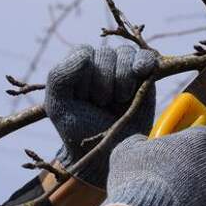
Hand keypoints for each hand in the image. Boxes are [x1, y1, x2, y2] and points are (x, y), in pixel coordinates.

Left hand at [44, 44, 156, 188]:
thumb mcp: (58, 105)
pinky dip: (144, 62)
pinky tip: (139, 72)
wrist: (109, 152)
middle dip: (103, 82)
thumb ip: (60, 75)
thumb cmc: (80, 128)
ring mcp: (125, 69)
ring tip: (118, 101)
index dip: (84, 76)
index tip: (82, 99)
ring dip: (122, 79)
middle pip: (106, 53)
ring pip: (126, 54)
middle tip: (101, 104)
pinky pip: (147, 57)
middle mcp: (102, 63)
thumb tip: (86, 54)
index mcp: (79, 66)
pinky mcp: (146, 77)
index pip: (84, 52)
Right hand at [101, 128, 205, 205]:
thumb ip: (142, 141)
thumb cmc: (135, 182)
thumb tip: (144, 141)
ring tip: (173, 203)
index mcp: (198, 141)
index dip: (194, 144)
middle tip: (174, 181)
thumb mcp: (128, 151)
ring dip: (199, 192)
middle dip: (196, 170)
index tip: (183, 151)